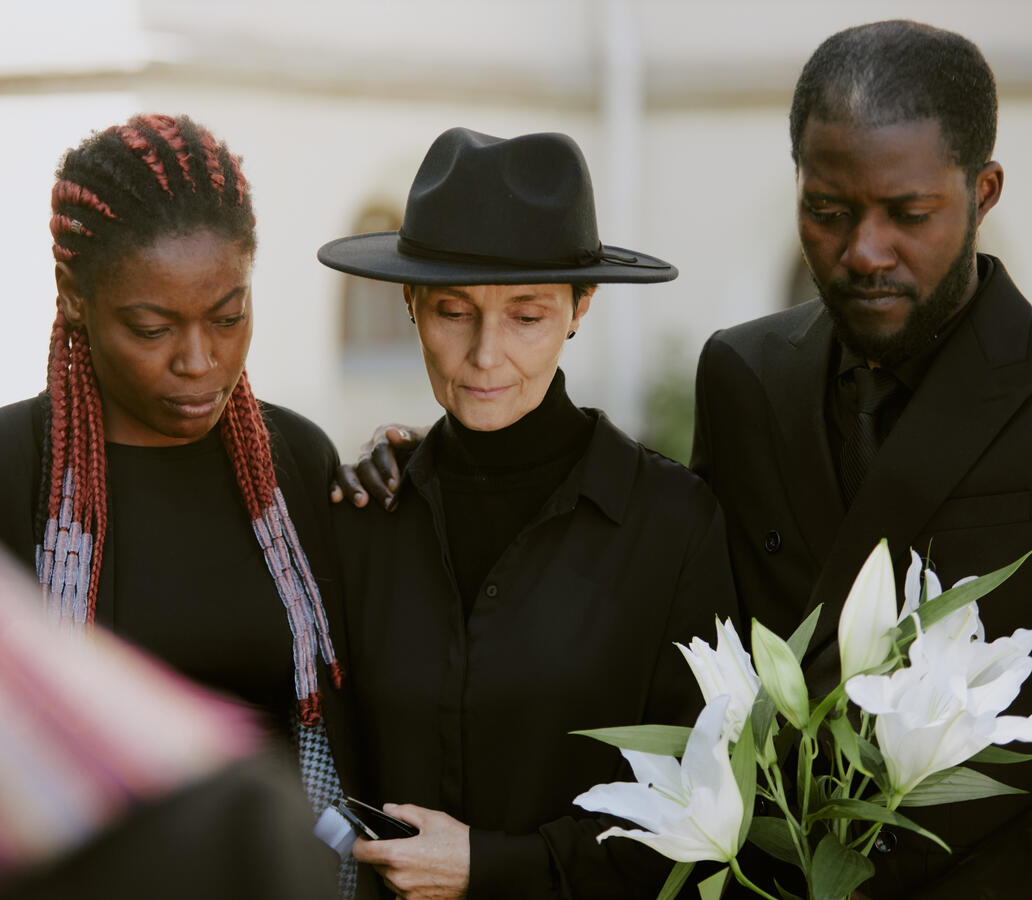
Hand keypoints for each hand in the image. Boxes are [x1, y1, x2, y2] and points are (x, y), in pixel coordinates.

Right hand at [330, 424, 425, 508]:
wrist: (430, 461)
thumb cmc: (429, 450)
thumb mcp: (426, 441)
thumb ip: (412, 437)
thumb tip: (391, 434)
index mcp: (385, 435)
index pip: (381, 449)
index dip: (386, 468)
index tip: (395, 487)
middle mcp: (369, 448)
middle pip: (365, 464)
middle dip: (377, 485)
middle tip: (389, 504)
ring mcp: (360, 463)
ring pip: (347, 471)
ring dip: (353, 487)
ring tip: (362, 503)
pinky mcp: (355, 478)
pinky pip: (339, 481)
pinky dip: (335, 488)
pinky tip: (336, 499)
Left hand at [352, 804, 468, 898]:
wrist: (481, 868)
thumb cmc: (460, 844)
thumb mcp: (432, 819)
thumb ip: (405, 812)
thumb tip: (389, 809)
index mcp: (398, 854)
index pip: (362, 852)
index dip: (361, 843)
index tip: (364, 840)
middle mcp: (399, 878)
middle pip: (376, 866)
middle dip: (383, 855)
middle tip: (400, 845)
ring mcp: (408, 894)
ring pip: (389, 881)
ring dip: (395, 871)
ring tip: (415, 860)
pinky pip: (402, 895)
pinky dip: (406, 886)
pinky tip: (420, 876)